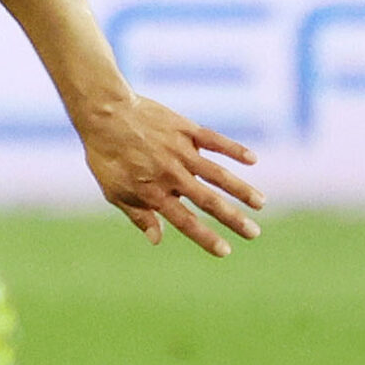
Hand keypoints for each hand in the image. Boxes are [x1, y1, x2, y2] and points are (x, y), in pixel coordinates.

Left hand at [77, 95, 262, 257]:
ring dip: (241, 190)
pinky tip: (252, 160)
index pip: (185, 221)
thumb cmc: (106, 156)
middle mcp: (172, 175)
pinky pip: (215, 141)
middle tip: (254, 233)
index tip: (226, 251)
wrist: (104, 114)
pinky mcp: (186, 130)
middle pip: (209, 201)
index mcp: (154, 193)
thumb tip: (157, 240)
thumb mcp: (114, 191)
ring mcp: (181, 152)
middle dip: (234, 219)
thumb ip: (138, 215)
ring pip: (218, 174)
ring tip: (260, 203)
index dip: (206, 237)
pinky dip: (234, 150)